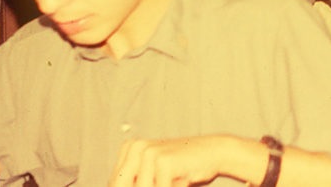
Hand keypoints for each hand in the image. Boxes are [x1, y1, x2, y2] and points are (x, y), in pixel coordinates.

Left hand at [109, 136, 230, 186]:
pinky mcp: (163, 161)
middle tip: (165, 180)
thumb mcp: (153, 175)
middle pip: (123, 184)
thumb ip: (136, 181)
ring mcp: (149, 152)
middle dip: (145, 186)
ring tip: (175, 179)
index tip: (154, 182)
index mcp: (129, 148)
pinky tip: (183, 179)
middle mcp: (135, 147)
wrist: (214, 153)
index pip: (115, 183)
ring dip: (162, 186)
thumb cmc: (184, 168)